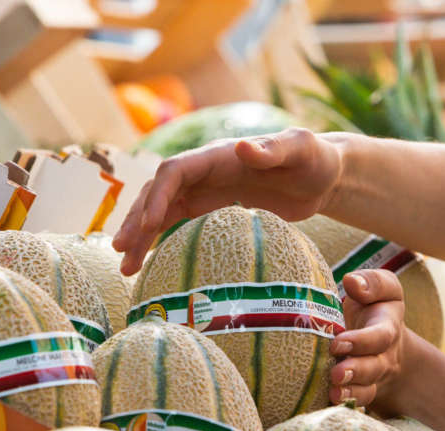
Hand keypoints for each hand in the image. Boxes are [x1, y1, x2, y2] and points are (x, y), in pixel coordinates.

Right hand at [113, 128, 343, 274]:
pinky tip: (148, 262)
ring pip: (163, 212)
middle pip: (159, 193)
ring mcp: (207, 191)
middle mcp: (205, 172)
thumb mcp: (299, 149)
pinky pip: (179, 224)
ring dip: (142, 236)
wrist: (323, 176)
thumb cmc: (314, 159)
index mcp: (218, 156)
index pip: (175, 172)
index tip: (148, 225)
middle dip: (137, 220)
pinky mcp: (214, 209)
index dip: (157, 196)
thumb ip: (273, 150)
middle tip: (121, 251)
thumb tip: (241, 147)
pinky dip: (161, 241)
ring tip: (125, 267)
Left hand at [329, 269, 407, 409]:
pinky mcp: (361, 390)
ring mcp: (373, 376)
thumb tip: (351, 281)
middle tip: (337, 373)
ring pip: (367, 388)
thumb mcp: (382, 289)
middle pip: (374, 366)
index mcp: (387, 326)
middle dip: (356, 370)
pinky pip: (358, 401)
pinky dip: (345, 403)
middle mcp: (383, 354)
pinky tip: (329, 402)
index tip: (338, 342)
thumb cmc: (373, 309)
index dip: (362, 341)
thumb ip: (372, 282)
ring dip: (351, 391)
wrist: (384, 344)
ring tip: (334, 392)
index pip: (381, 335)